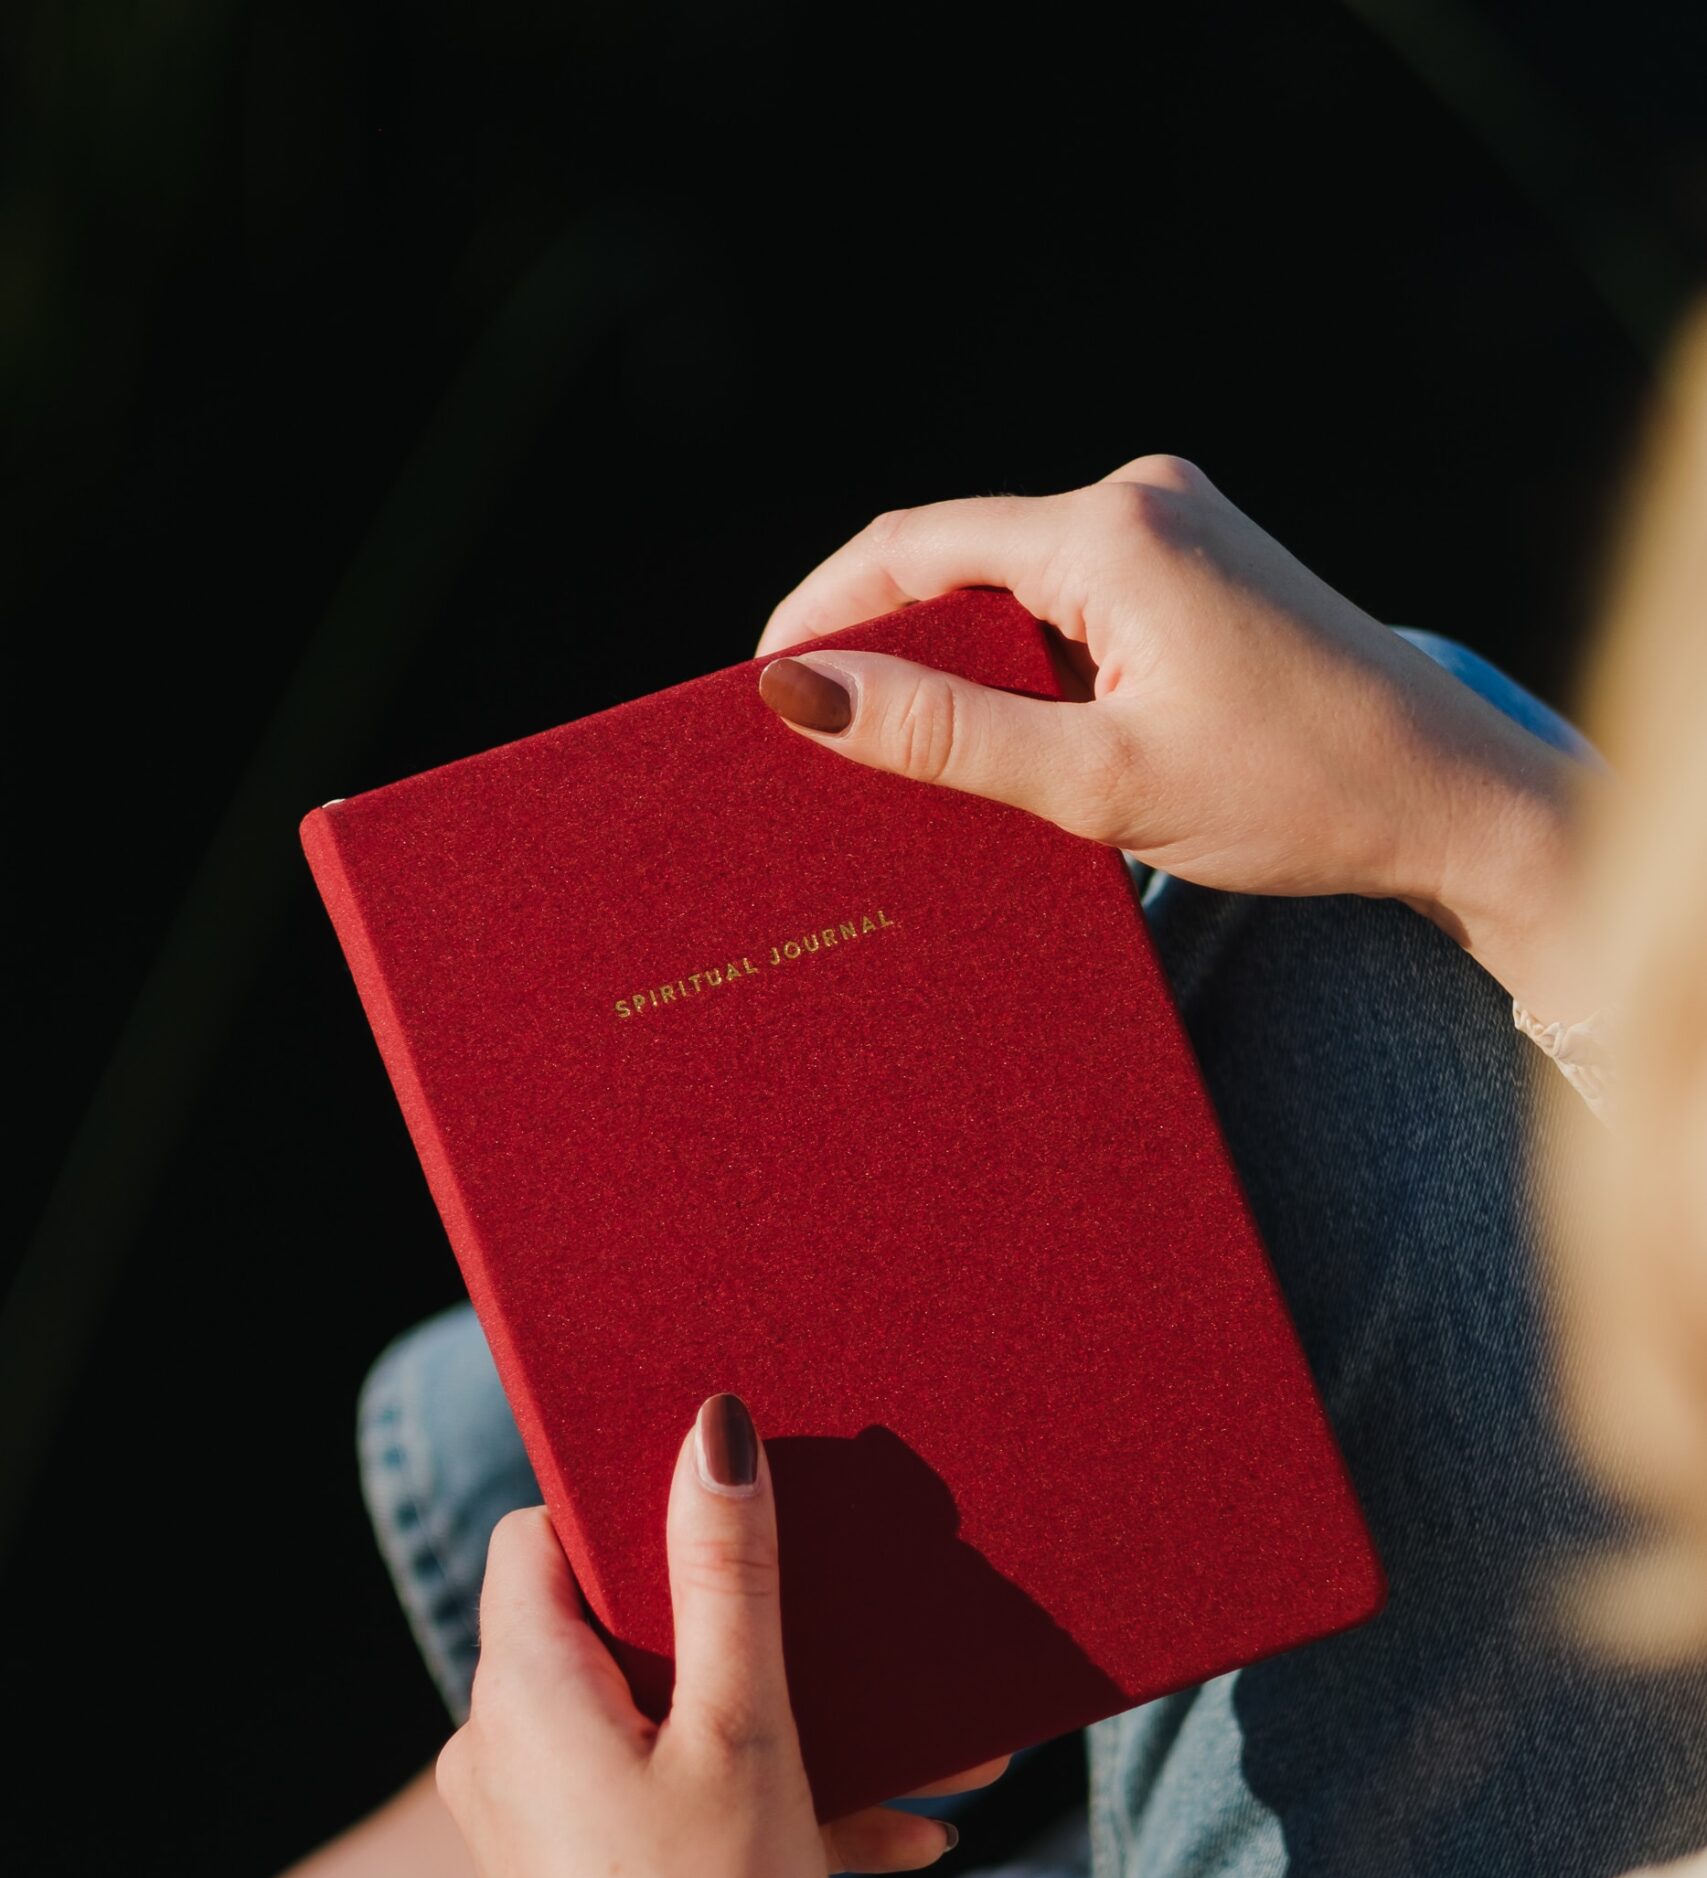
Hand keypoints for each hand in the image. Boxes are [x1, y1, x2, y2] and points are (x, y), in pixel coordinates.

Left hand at [437, 1394, 1001, 1877]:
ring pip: (667, 1723)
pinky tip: (903, 1833)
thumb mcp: (745, 1733)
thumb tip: (711, 1437)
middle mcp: (503, 1747)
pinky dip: (766, 1802)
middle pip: (616, 1627)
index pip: (540, 1535)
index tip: (727, 1504)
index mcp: (522, 1692)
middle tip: (843, 1609)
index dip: (626, 1506)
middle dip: (748, 1625)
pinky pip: (672, 1801)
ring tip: (925, 1746)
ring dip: (789, 1727)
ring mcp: (537, 1819)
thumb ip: (729, 1579)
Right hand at [757, 456, 1589, 1022]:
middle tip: (813, 749)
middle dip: (880, 649)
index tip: (754, 694)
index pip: (913, 547)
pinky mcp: (1201, 574)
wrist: (1457, 801)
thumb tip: (799, 695)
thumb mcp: (1099, 782)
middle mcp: (1143, 500)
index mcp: (1113, 530)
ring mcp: (1178, 530)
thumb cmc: (1298, 795)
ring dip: (953, 669)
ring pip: (1012, 591)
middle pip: (958, 563)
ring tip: (898, 765)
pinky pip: (1069, 611)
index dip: (819, 614)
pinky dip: (1020, 674)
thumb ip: (946, 736)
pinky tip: (1001, 752)